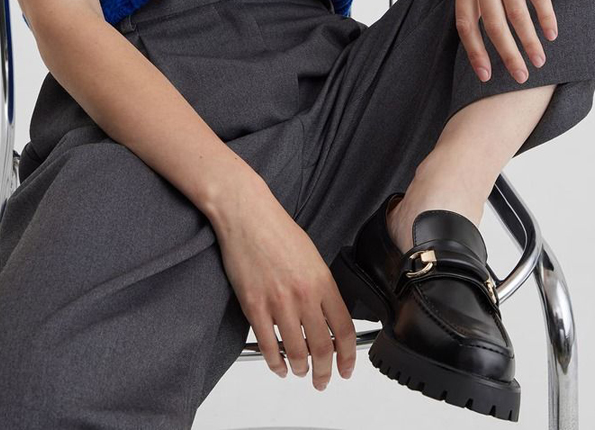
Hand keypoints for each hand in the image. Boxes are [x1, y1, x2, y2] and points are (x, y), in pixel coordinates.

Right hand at [211, 181, 356, 389]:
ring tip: (301, 372)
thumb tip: (328, 316)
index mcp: (322, 280)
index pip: (344, 330)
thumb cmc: (277, 229)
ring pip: (297, 352)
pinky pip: (269, 347)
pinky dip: (276, 364)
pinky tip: (279, 367)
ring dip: (301, 370)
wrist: (246, 214)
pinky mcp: (254, 307)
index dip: (348, 357)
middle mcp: (303, 294)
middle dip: (325, 372)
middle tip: (323, 381)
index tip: (346, 368)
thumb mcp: (311, 256)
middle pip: (322, 348)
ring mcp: (278, 302)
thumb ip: (321, 287)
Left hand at [454, 0, 558, 82]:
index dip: (474, 50)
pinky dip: (545, 14)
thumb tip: (478, 12)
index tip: (483, 73)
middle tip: (518, 77)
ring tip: (539, 60)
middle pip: (493, 23)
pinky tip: (553, 31)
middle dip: (505, 54)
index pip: (465, 21)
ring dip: (529, 41)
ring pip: (516, 12)